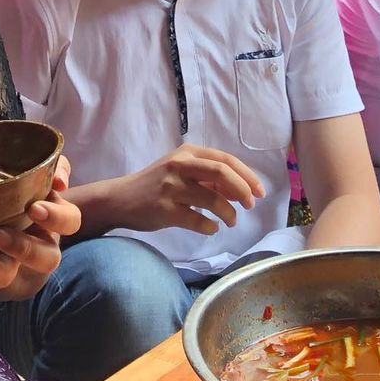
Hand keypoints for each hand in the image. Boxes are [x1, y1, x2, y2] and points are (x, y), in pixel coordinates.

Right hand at [106, 144, 264, 234]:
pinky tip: (211, 228)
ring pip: (212, 199)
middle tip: (250, 205)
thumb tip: (240, 190)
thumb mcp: (180, 172)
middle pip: (221, 172)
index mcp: (187, 152)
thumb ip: (208, 177)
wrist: (120, 199)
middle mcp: (179, 166)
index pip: (225, 159)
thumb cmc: (155, 185)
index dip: (247, 176)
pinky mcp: (164, 209)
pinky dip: (210, 226)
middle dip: (242, 190)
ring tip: (231, 221)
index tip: (259, 192)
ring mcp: (171, 187)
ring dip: (229, 213)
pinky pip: (197, 220)